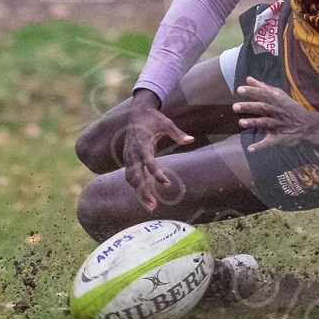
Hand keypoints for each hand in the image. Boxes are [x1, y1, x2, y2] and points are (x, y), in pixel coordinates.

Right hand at [122, 92, 193, 210]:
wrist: (136, 112)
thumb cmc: (153, 118)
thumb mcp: (166, 123)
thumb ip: (178, 133)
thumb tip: (191, 140)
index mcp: (142, 142)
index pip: (148, 162)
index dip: (156, 173)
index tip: (166, 183)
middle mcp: (133, 151)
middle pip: (135, 175)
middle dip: (143, 191)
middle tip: (153, 205)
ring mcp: (128, 155)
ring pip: (130, 178)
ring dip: (138, 192)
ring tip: (150, 205)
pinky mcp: (127, 158)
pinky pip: (129, 175)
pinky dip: (135, 185)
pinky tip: (144, 195)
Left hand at [234, 77, 318, 152]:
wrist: (307, 124)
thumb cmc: (289, 108)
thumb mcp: (279, 95)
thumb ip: (263, 87)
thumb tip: (248, 79)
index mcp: (276, 100)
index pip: (263, 94)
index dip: (252, 92)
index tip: (239, 89)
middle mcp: (276, 112)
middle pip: (262, 108)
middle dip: (249, 107)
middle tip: (235, 106)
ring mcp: (277, 125)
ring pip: (264, 123)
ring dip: (253, 123)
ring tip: (241, 123)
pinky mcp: (279, 137)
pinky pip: (269, 142)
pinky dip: (260, 146)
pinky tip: (250, 149)